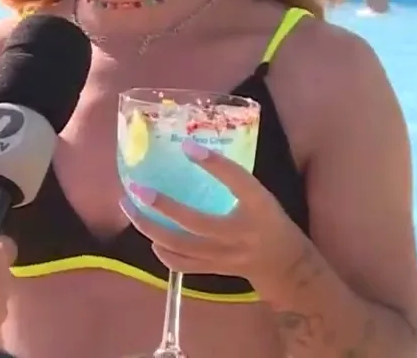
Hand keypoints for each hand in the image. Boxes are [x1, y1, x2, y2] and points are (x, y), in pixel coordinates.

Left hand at [120, 139, 306, 288]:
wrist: (286, 265)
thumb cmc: (270, 222)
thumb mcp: (260, 196)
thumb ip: (233, 181)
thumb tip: (191, 153)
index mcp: (258, 205)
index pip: (237, 180)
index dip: (213, 163)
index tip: (186, 145)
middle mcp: (238, 233)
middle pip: (194, 222)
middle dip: (161, 205)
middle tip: (136, 187)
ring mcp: (223, 255)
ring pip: (179, 245)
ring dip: (150, 227)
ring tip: (130, 208)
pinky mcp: (213, 270)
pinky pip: (180, 264)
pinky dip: (162, 251)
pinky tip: (151, 237)